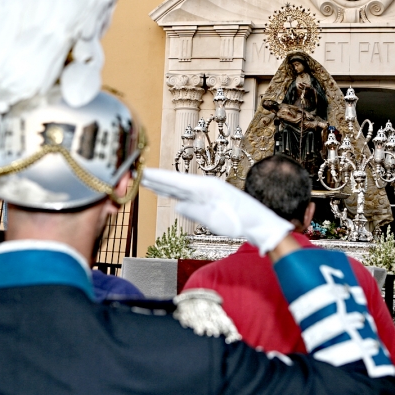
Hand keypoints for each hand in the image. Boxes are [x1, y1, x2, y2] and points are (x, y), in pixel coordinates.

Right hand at [141, 168, 293, 254]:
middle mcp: (205, 186)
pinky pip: (186, 193)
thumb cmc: (238, 221)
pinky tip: (167, 192)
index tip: (144, 172)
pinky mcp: (208, 198)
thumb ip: (195, 212)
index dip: (159, 177)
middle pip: (175, 182)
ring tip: (147, 181)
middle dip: (156, 179)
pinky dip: (174, 192)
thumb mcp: (216, 220)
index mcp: (205, 188)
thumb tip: (178, 206)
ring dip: (163, 185)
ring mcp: (206, 192)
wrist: (256, 221)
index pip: (176, 181)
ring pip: (179, 187)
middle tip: (138, 174)